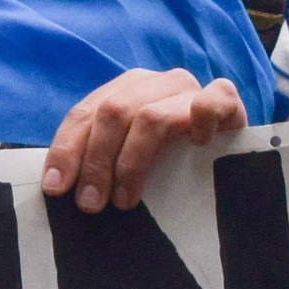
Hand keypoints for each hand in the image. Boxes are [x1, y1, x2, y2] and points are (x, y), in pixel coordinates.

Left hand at [37, 68, 247, 213]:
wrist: (232, 156)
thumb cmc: (174, 164)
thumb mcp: (129, 160)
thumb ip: (100, 160)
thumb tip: (57, 187)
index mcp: (125, 90)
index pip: (84, 113)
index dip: (66, 150)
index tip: (56, 188)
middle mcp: (155, 84)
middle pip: (112, 113)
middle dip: (96, 162)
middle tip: (91, 204)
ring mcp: (190, 90)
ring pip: (151, 116)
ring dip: (132, 162)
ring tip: (125, 199)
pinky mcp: (227, 100)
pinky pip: (212, 99)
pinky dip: (201, 118)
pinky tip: (197, 145)